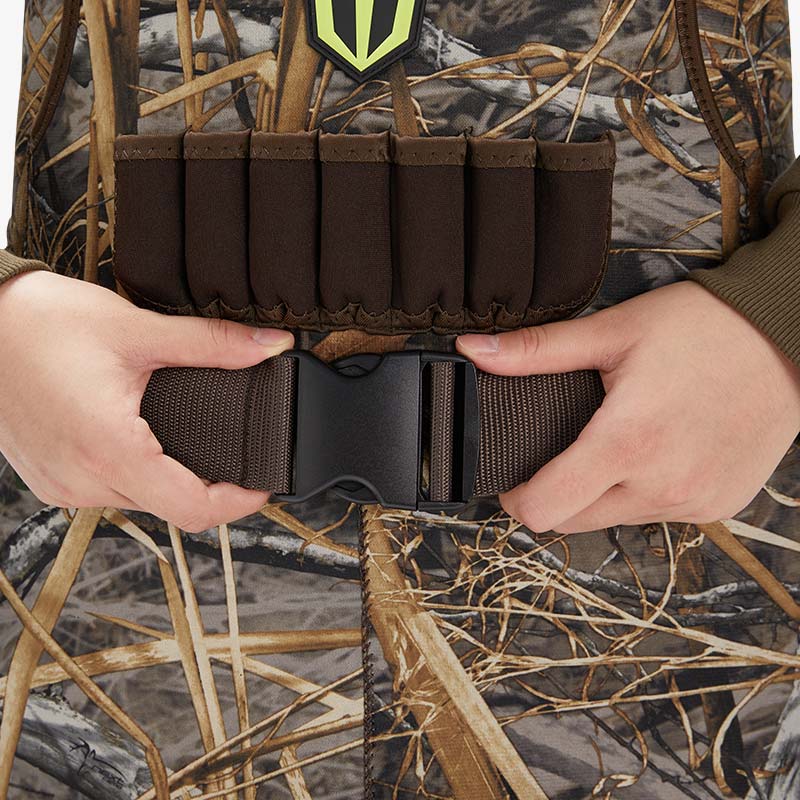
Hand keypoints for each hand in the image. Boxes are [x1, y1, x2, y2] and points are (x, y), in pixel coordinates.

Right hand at [0, 271, 293, 531]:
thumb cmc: (43, 322)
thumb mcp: (138, 330)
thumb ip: (213, 343)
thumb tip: (271, 346)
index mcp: (109, 449)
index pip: (192, 509)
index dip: (238, 504)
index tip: (263, 485)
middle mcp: (82, 479)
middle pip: (170, 506)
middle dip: (211, 487)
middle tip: (238, 456)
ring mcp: (62, 483)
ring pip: (139, 500)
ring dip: (172, 478)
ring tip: (195, 441)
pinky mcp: (50, 477)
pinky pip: (109, 489)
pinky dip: (137, 472)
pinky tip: (146, 439)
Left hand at [457, 281, 799, 532]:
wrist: (790, 335)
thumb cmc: (704, 328)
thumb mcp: (612, 332)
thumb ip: (536, 351)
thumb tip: (474, 349)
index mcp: (625, 444)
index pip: (544, 510)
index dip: (516, 498)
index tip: (513, 480)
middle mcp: (660, 485)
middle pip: (573, 520)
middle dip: (555, 495)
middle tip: (562, 452)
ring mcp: (693, 502)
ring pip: (617, 519)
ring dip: (601, 493)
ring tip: (615, 442)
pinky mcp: (718, 504)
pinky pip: (659, 513)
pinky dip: (644, 492)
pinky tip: (656, 452)